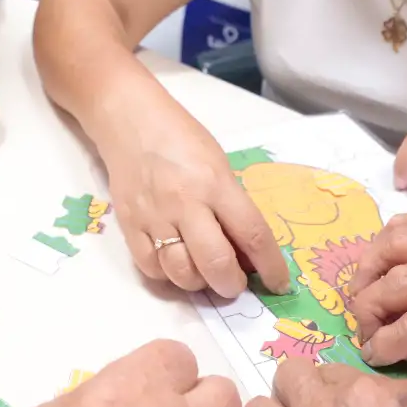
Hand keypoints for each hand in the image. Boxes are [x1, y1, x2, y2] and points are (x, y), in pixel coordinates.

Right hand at [107, 124, 289, 298]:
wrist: (131, 122)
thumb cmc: (183, 139)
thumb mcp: (219, 165)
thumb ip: (232, 207)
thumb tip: (246, 253)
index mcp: (215, 183)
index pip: (251, 233)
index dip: (270, 266)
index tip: (278, 283)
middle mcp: (185, 203)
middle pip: (215, 262)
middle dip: (232, 284)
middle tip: (236, 284)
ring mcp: (153, 216)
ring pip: (181, 273)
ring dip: (199, 283)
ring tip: (205, 273)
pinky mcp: (128, 225)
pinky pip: (151, 268)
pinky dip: (167, 275)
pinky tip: (176, 263)